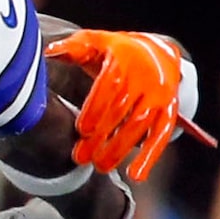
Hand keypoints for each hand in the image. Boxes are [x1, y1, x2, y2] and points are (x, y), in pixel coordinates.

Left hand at [49, 29, 208, 183]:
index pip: (112, 84)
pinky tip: (136, 175)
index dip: (97, 106)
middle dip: (103, 135)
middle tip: (81, 157)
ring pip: (142, 124)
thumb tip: (50, 52)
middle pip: (124, 109)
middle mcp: (147, 76)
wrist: (155, 51)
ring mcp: (160, 95)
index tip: (82, 129)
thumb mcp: (93, 43)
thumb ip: (72, 49)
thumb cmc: (113, 51)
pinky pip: (162, 134)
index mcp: (125, 59)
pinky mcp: (169, 111)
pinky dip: (151, 155)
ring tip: (100, 167)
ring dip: (121, 147)